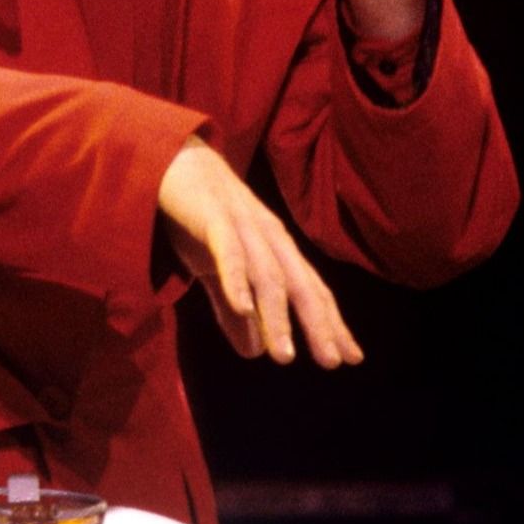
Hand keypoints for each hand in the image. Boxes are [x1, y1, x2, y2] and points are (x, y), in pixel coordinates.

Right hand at [157, 139, 361, 366]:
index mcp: (275, 249)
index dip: (331, 323)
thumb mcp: (217, 270)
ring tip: (284, 355)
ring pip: (268, 276)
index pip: (311, 290)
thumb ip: (233, 310)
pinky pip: (229, 251)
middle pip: (301, 285)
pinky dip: (236, 279)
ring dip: (277, 316)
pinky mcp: (214, 216)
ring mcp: (244, 225)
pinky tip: (243, 307)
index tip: (352, 358)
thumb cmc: (199, 217)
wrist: (171, 161)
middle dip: (319, 325)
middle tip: (332, 362)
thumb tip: (255, 353)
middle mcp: (269, 237)